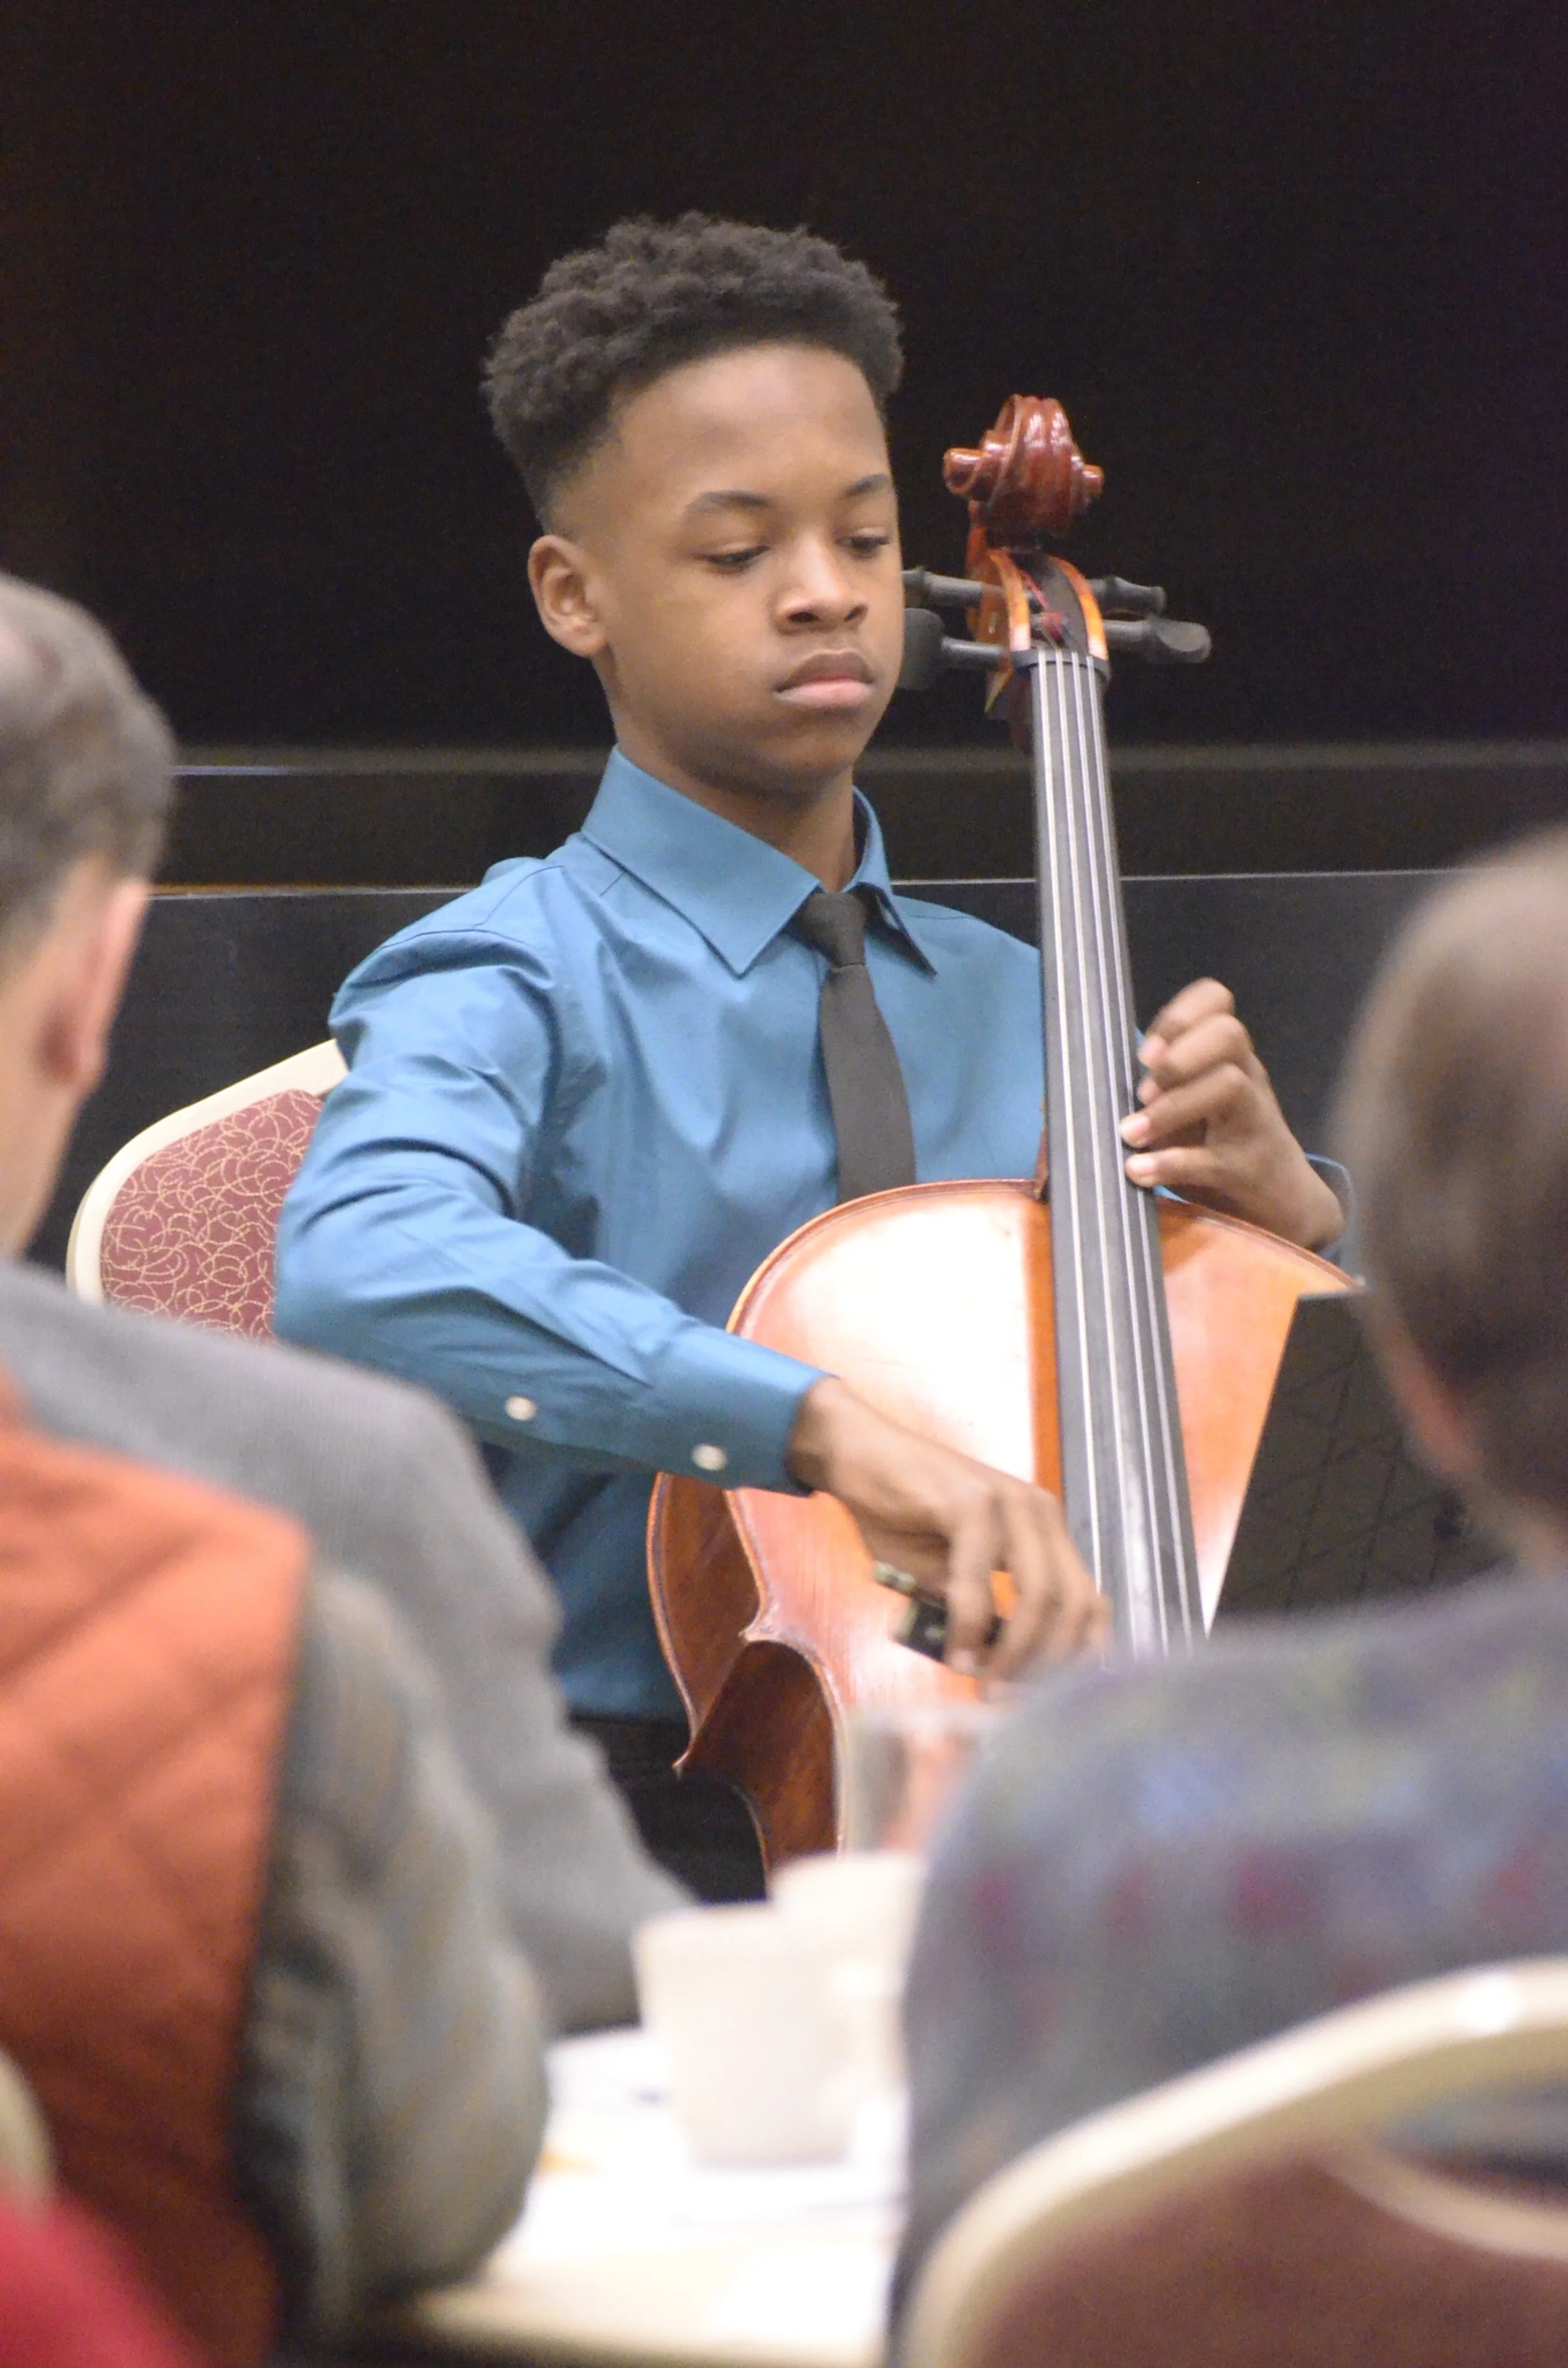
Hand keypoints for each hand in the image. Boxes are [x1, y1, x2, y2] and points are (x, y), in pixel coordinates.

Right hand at [786, 1377, 1107, 1679]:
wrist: (857, 1457)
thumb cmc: (902, 1516)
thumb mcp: (948, 1578)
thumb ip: (978, 1615)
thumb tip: (996, 1669)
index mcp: (1044, 1532)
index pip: (1090, 1601)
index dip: (1078, 1655)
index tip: (1048, 1697)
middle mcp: (1040, 1514)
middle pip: (1075, 1604)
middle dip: (1046, 1663)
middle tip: (1010, 1698)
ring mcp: (1010, 1503)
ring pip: (1039, 1594)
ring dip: (1013, 1650)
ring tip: (984, 1681)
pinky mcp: (972, 1502)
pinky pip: (981, 1577)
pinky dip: (970, 1623)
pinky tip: (955, 1650)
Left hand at [1120, 978, 1343, 1248]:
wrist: (1283, 1197)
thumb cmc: (1224, 1140)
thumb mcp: (1195, 1103)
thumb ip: (1159, 1087)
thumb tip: (1087, 1084)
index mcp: (1228, 1055)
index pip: (1217, 1002)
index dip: (1178, 1015)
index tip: (1146, 1053)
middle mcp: (1247, 1076)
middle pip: (1229, 1033)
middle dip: (1179, 1055)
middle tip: (1143, 1090)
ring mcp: (1252, 1119)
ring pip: (1229, 1085)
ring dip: (1172, 1106)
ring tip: (1133, 1132)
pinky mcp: (1246, 1167)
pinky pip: (1212, 1158)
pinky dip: (1169, 1164)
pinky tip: (1138, 1169)